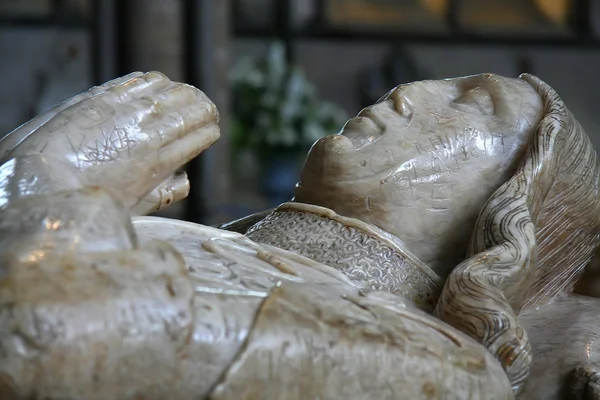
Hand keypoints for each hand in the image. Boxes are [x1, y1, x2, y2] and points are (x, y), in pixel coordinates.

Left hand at [0, 71, 219, 209]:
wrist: (39, 181)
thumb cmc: (85, 200)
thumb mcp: (133, 208)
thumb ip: (166, 193)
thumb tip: (186, 180)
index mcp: (160, 164)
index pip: (200, 136)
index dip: (210, 131)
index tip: (212, 129)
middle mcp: (149, 133)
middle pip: (193, 110)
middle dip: (205, 109)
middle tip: (207, 110)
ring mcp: (128, 111)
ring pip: (173, 91)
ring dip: (186, 93)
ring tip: (188, 95)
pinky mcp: (106, 95)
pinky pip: (144, 79)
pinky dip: (158, 82)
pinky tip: (159, 86)